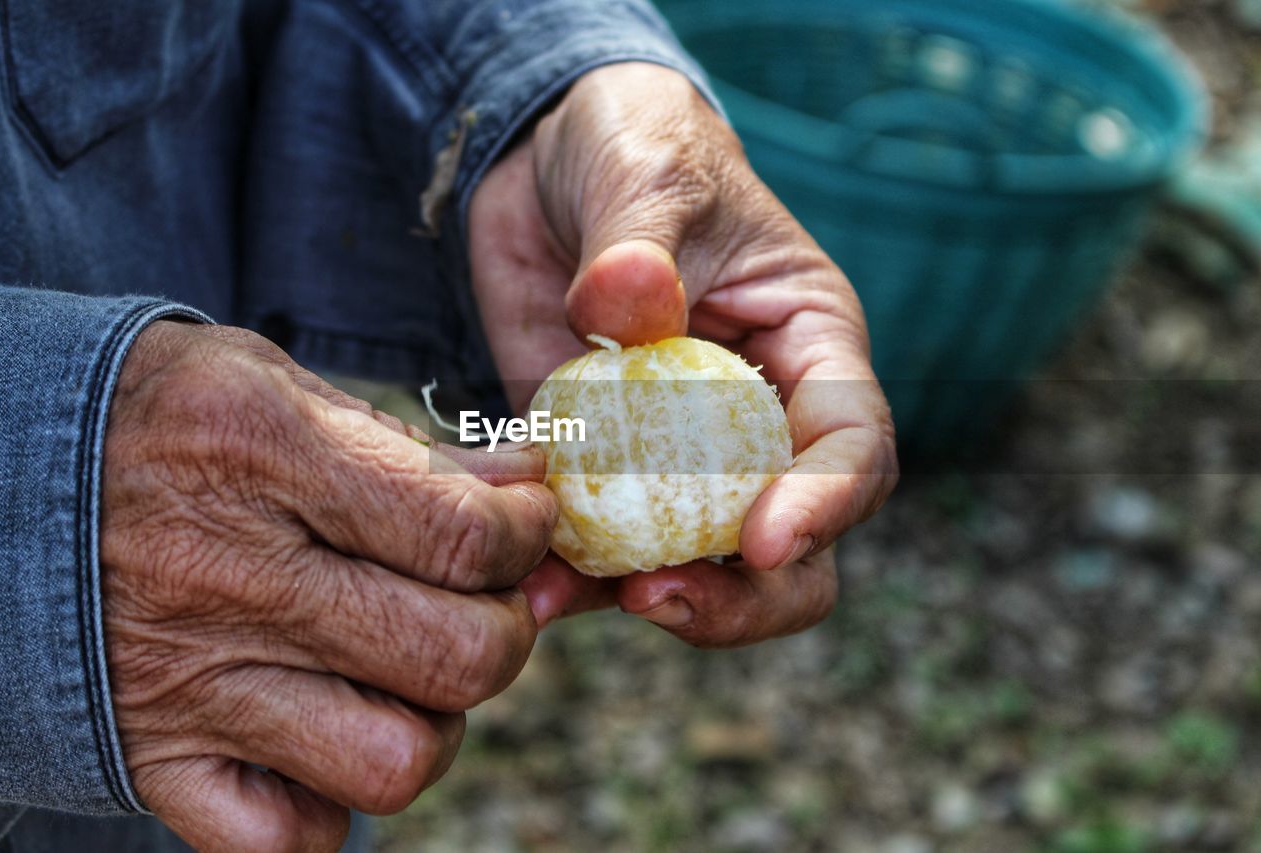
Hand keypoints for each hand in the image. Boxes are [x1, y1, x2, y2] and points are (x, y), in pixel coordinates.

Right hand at [102, 322, 555, 850]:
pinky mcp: (156, 759)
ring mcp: (190, 683)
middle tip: (481, 600)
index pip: (461, 534)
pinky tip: (325, 734)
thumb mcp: (276, 385)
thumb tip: (525, 486)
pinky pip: (287, 838)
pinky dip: (332, 805)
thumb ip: (405, 443)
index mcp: (262, 452)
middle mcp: (228, 576)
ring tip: (405, 672)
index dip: (528, 537)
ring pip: (393, 764)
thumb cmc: (160, 422)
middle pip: (454, 657)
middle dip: (506, 631)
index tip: (526, 525)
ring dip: (434, 723)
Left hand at [468, 63, 897, 647]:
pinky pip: (601, 545)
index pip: (852, 445)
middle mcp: (757, 419)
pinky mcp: (600, 468)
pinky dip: (568, 575)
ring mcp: (677, 455)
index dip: (824, 504)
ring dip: (646, 599)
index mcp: (809, 346)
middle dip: (742, 595)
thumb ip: (640, 241)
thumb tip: (624, 312)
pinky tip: (524, 586)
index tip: (762, 541)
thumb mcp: (645, 173)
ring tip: (560, 596)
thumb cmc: (634, 147)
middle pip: (795, 548)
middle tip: (661, 599)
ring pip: (699, 566)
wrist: (543, 164)